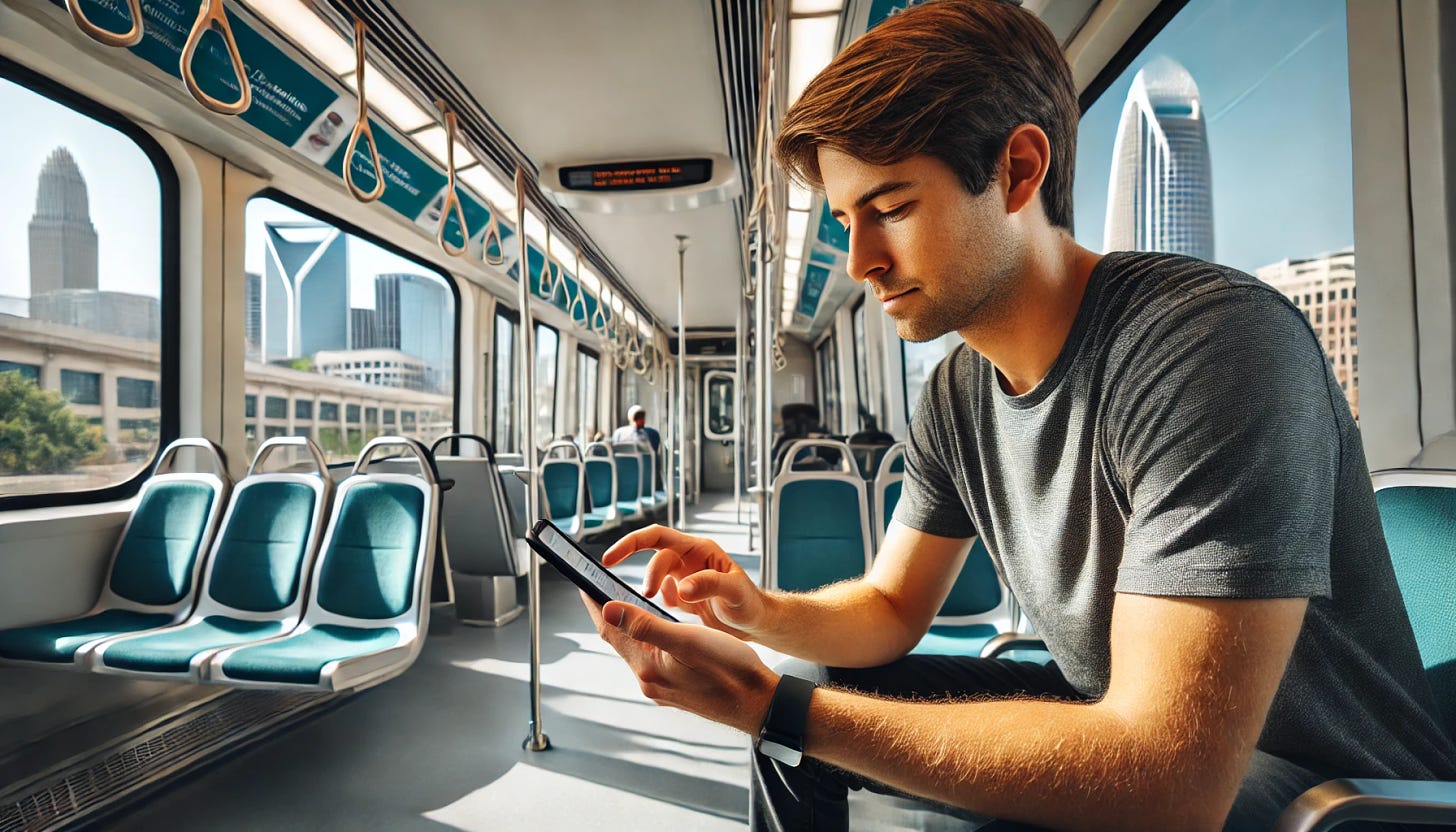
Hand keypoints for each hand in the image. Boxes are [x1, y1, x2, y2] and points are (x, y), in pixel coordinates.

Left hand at [582, 592, 777, 734]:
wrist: (758, 703)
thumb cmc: (730, 670)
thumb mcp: (687, 640)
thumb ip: (645, 625)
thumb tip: (607, 610)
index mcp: (648, 668)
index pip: (610, 630)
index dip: (595, 603)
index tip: (583, 581)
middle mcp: (650, 680)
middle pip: (620, 640)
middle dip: (608, 612)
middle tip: (599, 585)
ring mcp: (662, 686)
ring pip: (636, 648)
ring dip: (628, 624)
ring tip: (623, 600)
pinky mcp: (675, 687)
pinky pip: (652, 657)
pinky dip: (647, 637)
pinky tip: (655, 627)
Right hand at [601, 525, 766, 637]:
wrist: (757, 624)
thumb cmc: (750, 603)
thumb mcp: (735, 592)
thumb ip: (710, 585)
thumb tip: (681, 587)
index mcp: (698, 550)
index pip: (657, 537)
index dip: (631, 543)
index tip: (610, 559)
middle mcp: (688, 561)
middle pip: (654, 558)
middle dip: (647, 575)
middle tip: (647, 597)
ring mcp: (684, 579)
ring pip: (655, 579)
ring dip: (651, 592)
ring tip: (655, 610)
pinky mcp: (682, 599)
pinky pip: (661, 597)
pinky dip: (657, 607)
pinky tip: (669, 618)